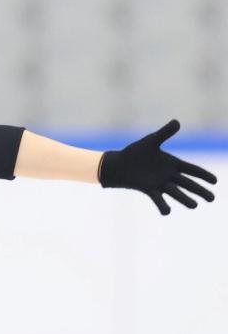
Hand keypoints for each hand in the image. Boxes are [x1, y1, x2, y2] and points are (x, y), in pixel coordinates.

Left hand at [99, 119, 216, 214]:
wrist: (118, 164)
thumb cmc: (135, 152)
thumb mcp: (151, 141)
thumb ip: (164, 133)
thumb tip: (177, 122)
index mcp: (173, 163)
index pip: (192, 170)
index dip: (204, 175)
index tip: (215, 181)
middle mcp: (169, 175)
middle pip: (188, 184)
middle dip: (200, 191)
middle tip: (212, 198)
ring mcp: (160, 184)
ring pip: (176, 193)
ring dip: (185, 199)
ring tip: (194, 206)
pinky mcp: (149, 189)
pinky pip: (158, 199)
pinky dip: (162, 205)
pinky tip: (167, 211)